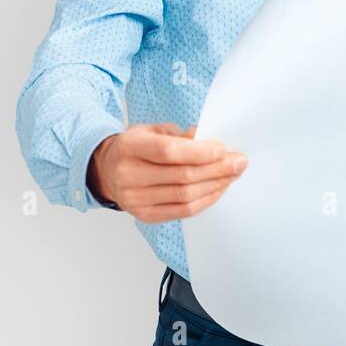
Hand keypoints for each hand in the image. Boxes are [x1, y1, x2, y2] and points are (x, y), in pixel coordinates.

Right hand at [88, 123, 246, 221]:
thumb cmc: (135, 147)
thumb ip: (179, 135)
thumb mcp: (151, 130)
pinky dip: (204, 201)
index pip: (169, 152)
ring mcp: (134, 199)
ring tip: (232, 176)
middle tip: (238, 163)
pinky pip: (182, 211)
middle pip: (182, 176)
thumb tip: (207, 140)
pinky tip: (217, 190)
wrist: (106, 171)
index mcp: (130, 147)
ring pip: (185, 196)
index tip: (224, 149)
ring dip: (215, 186)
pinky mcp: (144, 215)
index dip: (200, 152)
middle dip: (217, 169)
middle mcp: (128, 175)